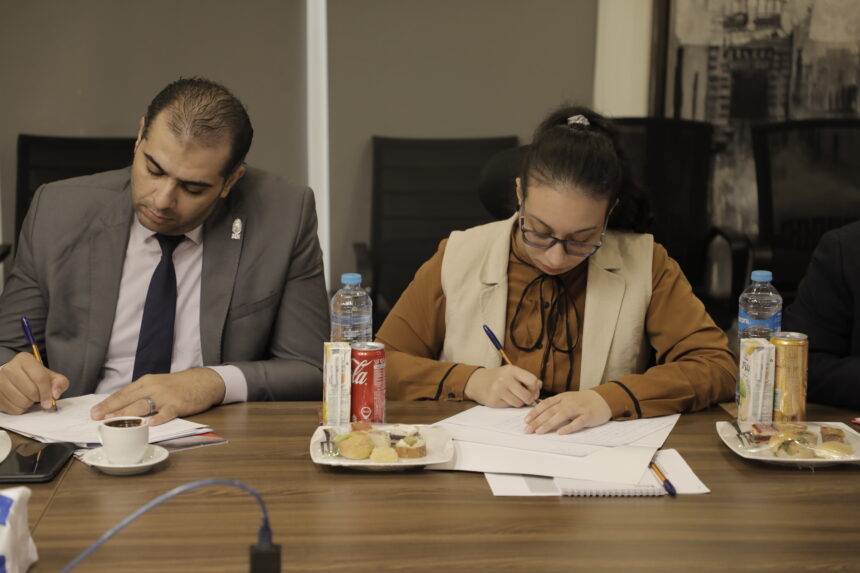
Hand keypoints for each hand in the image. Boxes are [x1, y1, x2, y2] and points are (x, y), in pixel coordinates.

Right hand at [0, 352, 68, 413]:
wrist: (16, 379)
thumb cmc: (35, 377)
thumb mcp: (51, 376)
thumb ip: (59, 383)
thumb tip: (55, 394)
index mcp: (25, 360)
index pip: (40, 377)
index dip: (47, 392)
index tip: (50, 402)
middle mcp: (9, 368)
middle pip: (30, 391)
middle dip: (38, 397)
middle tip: (38, 396)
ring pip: (20, 401)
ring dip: (29, 404)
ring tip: (28, 397)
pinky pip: (12, 409)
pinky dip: (20, 409)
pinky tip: (20, 401)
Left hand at [90, 368, 225, 425]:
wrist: (202, 381)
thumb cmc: (178, 386)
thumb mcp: (157, 385)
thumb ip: (141, 394)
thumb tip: (121, 408)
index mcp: (146, 382)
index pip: (123, 393)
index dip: (108, 403)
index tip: (94, 412)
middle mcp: (153, 387)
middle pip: (129, 399)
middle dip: (111, 409)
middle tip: (97, 418)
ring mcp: (166, 396)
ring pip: (142, 405)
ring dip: (127, 415)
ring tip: (114, 422)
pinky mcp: (178, 404)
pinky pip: (166, 412)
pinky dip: (158, 418)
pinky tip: (151, 424)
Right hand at [464, 365, 540, 407]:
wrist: (477, 382)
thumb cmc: (499, 377)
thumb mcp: (512, 373)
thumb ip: (527, 378)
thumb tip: (539, 386)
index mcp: (511, 370)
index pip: (532, 380)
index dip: (535, 388)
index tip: (532, 390)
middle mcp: (505, 379)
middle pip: (527, 395)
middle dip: (528, 398)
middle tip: (525, 397)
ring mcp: (498, 390)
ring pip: (519, 403)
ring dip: (519, 402)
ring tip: (513, 396)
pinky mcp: (493, 400)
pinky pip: (509, 407)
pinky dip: (510, 404)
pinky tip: (505, 398)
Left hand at [524, 390, 610, 434]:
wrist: (603, 399)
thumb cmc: (582, 401)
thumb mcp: (567, 399)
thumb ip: (555, 405)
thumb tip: (539, 416)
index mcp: (562, 397)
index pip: (545, 404)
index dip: (534, 412)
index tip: (525, 421)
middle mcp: (568, 402)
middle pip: (550, 411)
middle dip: (537, 421)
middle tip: (527, 430)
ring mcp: (578, 408)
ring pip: (561, 415)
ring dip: (549, 424)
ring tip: (539, 431)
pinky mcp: (588, 416)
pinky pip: (577, 422)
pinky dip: (568, 427)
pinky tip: (560, 433)